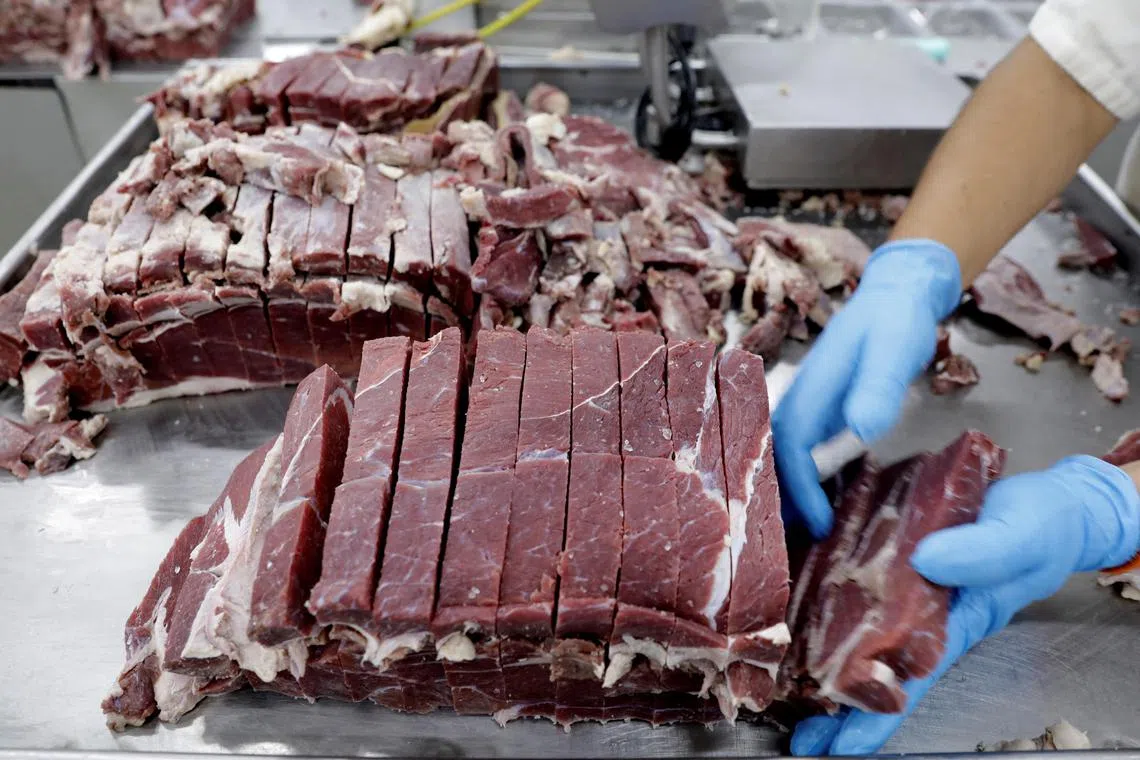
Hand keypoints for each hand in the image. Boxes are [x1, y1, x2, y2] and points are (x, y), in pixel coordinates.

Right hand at [772, 239, 962, 537]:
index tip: (820, 523)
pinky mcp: (821, 408)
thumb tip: (862, 431)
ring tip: (796, 532)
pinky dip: (803, 477)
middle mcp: (801, 398)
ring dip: (786, 491)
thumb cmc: (896, 322)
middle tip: (788, 543)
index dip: (801, 489)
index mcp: (812, 388)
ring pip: (784, 454)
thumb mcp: (894, 351)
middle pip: (774, 456)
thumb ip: (877, 388)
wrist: (897, 294)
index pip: (792, 448)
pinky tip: (818, 500)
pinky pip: (802, 449)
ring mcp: (809, 403)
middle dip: (778, 500)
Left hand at [791, 455, 1139, 755]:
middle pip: (876, 665)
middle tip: (804, 737)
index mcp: (956, 619)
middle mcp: (925, 611)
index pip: (910, 677)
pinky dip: (826, 599)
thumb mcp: (1021, 536)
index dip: (877, 713)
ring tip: (790, 692)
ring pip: (859, 629)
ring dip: (822, 657)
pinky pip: (856, 582)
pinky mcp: (894, 553)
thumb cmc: (1044, 526)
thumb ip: (983, 552)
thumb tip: (928, 562)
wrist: (1051, 501)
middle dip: (839, 702)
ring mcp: (907, 585)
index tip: (843, 745)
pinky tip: (800, 612)